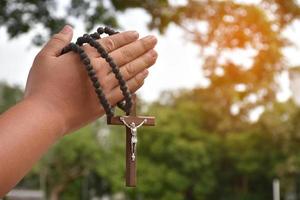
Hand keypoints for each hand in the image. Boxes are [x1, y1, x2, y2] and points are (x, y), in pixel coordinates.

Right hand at [24, 25, 157, 134]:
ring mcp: (105, 88)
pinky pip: (126, 91)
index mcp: (86, 58)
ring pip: (130, 72)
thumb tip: (69, 27)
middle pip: (126, 56)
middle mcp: (100, 72)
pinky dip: (137, 82)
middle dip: (142, 47)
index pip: (111, 44)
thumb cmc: (42, 87)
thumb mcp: (44, 58)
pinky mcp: (106, 103)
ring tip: (155, 55)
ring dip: (144, 63)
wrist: (45, 117)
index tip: (137, 34)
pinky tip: (144, 76)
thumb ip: (58, 41)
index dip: (126, 38)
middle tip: (154, 40)